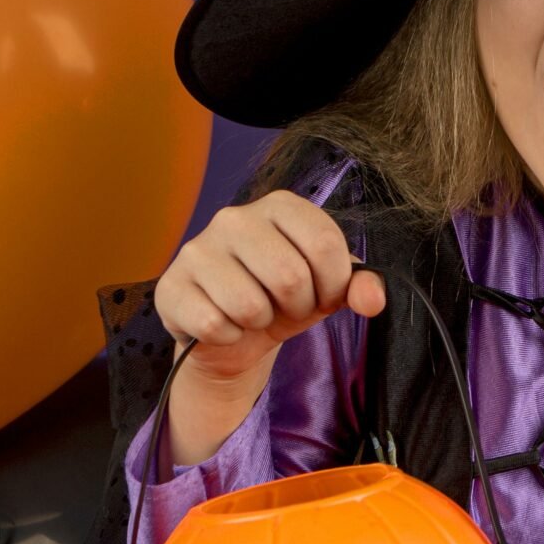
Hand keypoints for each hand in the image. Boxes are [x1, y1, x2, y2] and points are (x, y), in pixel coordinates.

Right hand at [152, 190, 386, 385]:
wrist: (232, 334)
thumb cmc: (283, 299)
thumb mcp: (327, 290)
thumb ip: (360, 287)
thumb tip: (372, 299)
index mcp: (280, 206)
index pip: (325, 243)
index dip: (333, 284)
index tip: (323, 294)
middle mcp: (234, 217)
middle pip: (289, 276)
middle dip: (298, 307)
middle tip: (286, 308)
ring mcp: (197, 249)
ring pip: (250, 304)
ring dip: (261, 324)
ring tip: (254, 314)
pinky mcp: (172, 286)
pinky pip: (214, 324)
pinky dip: (228, 337)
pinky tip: (225, 326)